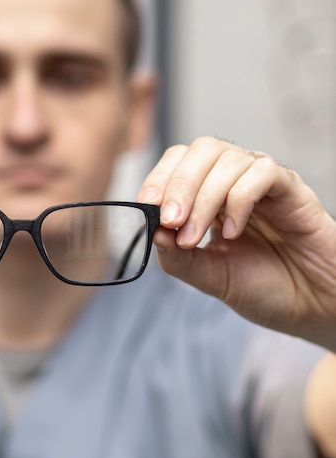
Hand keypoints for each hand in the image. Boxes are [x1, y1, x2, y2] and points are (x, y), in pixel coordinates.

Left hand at [138, 137, 335, 347]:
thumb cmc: (263, 288)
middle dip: (178, 184)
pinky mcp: (292, 190)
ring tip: (198, 238)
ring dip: (205, 198)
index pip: (178, 162)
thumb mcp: (210, 277)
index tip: (147, 208)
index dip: (158, 178)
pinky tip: (233, 231)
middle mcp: (235, 181)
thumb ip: (178, 258)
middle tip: (171, 221)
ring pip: (228, 158)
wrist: (311, 309)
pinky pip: (262, 173)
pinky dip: (239, 199)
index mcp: (210, 195)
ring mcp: (264, 183)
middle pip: (201, 149)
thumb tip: (151, 231)